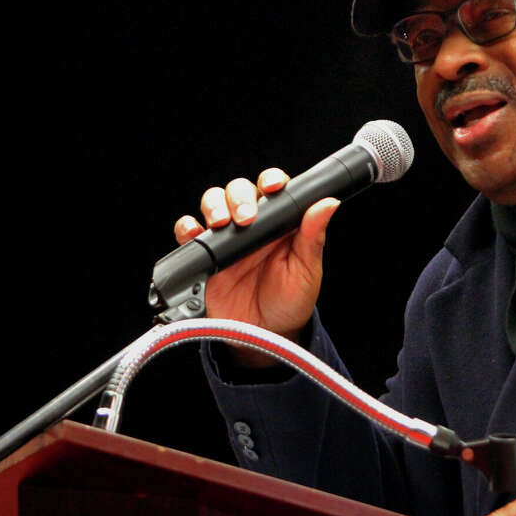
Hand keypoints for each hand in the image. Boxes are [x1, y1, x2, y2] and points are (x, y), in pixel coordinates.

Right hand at [174, 167, 339, 366]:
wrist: (265, 335)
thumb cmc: (291, 301)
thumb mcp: (307, 270)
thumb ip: (313, 237)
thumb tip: (329, 203)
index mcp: (279, 223)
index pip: (274, 189)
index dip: (272, 180)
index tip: (274, 186)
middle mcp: (252, 225)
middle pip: (239, 190)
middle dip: (239, 196)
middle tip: (245, 217)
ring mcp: (226, 238)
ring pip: (213, 203)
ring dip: (214, 205)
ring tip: (222, 223)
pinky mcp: (204, 255)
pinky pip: (189, 232)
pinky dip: (187, 227)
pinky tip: (194, 233)